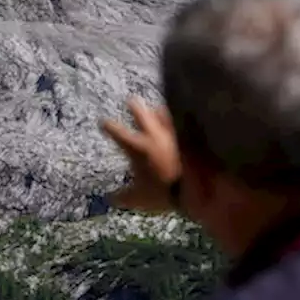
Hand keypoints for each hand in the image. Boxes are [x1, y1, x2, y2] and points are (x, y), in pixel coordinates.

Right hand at [99, 96, 181, 213]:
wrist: (197, 185)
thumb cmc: (163, 191)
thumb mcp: (139, 199)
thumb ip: (123, 197)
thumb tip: (110, 198)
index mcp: (136, 146)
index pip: (117, 132)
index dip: (108, 126)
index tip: (103, 122)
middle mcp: (153, 134)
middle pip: (141, 113)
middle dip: (134, 106)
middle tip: (131, 100)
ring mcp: (173, 132)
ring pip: (163, 113)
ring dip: (158, 111)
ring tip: (158, 108)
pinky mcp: (192, 134)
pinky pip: (184, 121)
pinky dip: (181, 120)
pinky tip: (184, 120)